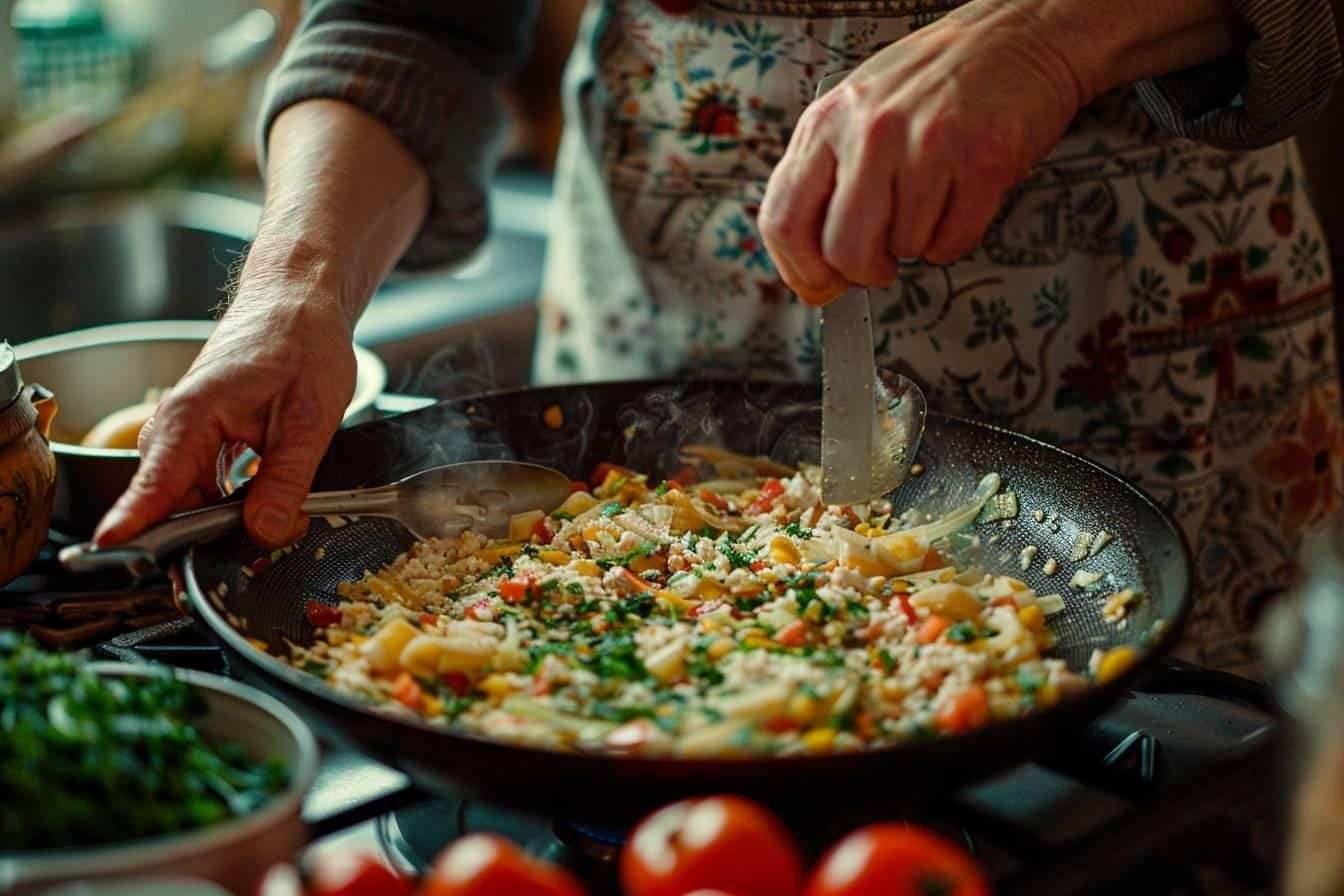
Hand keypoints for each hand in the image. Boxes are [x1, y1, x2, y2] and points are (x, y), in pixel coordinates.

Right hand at [93, 273, 356, 549]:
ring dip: (225, 523)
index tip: (112, 554)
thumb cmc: (301, 342)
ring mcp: (187, 437)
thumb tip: (266, 533)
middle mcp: (177, 429)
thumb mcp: (310, 417)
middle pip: (169, 506)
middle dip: (206, 540)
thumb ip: (287, 479)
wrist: (298, 303)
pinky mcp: (203, 442)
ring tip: (279, 519)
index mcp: (192, 417)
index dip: (133, 525)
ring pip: (191, 501)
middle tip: (256, 551)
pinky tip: (268, 503)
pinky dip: (233, 504)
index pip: (153, 483)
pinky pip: (206, 487)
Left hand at [759, 1, 1095, 303]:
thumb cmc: (935, 77)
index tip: (819, 285)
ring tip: (932, 196)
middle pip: (842, 250)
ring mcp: (927, 145)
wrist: (1018, 34)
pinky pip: (952, 243)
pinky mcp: (982, 161)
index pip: (783, 220)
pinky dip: (955, 238)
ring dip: (918, 242)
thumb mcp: (857, 112)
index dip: (800, 270)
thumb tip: (812, 269)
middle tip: (880, 259)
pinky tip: (959, 197)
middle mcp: (871, 131)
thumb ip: (826, 178)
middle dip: (865, 270)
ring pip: (903, 250)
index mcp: (827, 120)